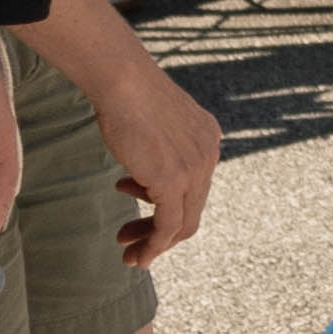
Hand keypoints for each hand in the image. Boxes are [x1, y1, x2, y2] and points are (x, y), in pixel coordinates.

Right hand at [69, 17, 224, 262]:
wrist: (124, 80)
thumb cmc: (128, 95)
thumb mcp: (154, 126)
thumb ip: (159, 150)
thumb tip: (146, 175)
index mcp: (208, 139)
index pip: (194, 186)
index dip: (166, 204)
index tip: (139, 213)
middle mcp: (209, 155)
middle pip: (192, 208)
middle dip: (161, 230)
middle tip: (131, 241)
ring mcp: (195, 169)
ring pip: (182, 223)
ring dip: (155, 243)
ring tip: (128, 251)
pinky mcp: (174, 181)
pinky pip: (168, 225)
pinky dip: (154, 245)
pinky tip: (136, 253)